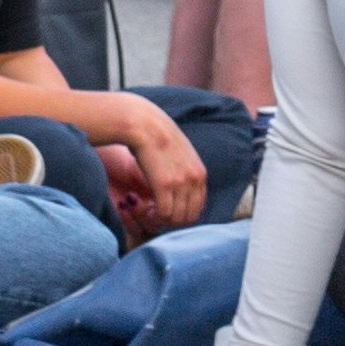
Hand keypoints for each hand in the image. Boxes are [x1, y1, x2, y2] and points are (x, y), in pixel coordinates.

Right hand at [109, 109, 210, 236]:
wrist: (144, 124)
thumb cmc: (157, 138)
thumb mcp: (181, 155)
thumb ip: (185, 172)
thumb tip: (178, 191)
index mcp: (200, 173)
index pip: (198, 208)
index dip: (181, 214)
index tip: (166, 209)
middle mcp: (195, 179)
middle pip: (189, 217)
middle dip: (172, 221)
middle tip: (156, 213)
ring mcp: (182, 182)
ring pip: (177, 219)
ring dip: (162, 220)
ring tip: (150, 210)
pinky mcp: (165, 185)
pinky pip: (164, 214)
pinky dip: (155, 216)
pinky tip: (146, 208)